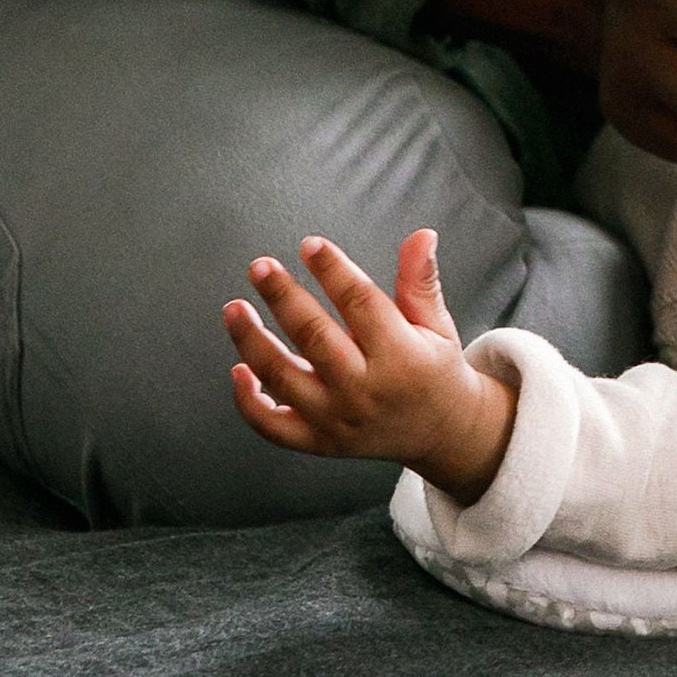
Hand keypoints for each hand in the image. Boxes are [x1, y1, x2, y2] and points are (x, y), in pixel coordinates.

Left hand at [224, 229, 516, 504]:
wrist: (441, 432)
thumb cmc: (435, 370)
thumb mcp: (437, 324)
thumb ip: (421, 281)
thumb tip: (421, 235)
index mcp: (401, 356)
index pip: (361, 303)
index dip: (333, 270)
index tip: (310, 245)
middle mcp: (366, 389)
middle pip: (315, 337)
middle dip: (283, 297)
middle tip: (261, 267)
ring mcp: (338, 420)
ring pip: (283, 378)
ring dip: (253, 341)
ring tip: (235, 308)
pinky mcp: (319, 442)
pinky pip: (272, 426)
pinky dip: (247, 401)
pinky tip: (238, 369)